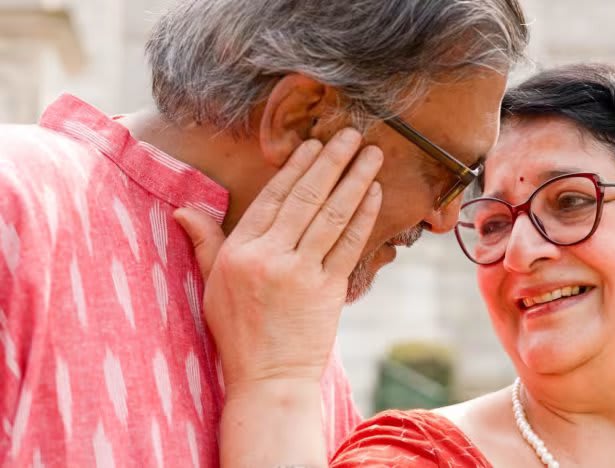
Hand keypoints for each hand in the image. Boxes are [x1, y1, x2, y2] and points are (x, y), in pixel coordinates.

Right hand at [174, 128, 382, 390]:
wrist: (268, 378)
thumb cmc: (237, 332)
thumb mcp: (211, 286)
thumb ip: (205, 243)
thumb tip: (184, 209)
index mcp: (241, 251)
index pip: (272, 198)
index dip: (295, 168)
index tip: (312, 145)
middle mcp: (271, 257)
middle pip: (305, 198)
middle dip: (330, 162)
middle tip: (349, 134)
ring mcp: (302, 273)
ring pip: (332, 216)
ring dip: (355, 180)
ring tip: (371, 154)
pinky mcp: (329, 290)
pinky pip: (349, 245)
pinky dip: (363, 217)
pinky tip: (374, 193)